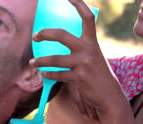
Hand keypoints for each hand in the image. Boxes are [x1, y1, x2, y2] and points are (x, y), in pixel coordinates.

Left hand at [29, 0, 123, 114]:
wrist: (109, 95)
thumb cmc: (97, 74)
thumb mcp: (93, 56)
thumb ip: (81, 48)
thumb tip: (59, 41)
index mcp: (92, 41)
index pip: (87, 17)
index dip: (78, 4)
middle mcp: (88, 49)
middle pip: (62, 35)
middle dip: (45, 34)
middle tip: (35, 36)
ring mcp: (84, 64)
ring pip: (55, 59)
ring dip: (41, 61)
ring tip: (32, 62)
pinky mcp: (80, 78)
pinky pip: (58, 74)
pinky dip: (48, 74)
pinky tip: (43, 74)